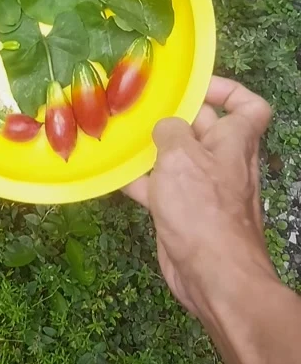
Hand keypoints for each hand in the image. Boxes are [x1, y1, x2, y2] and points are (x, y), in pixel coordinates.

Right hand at [124, 76, 275, 319]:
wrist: (213, 275)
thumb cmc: (202, 209)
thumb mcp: (181, 156)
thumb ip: (170, 131)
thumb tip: (165, 127)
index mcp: (235, 141)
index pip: (248, 106)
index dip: (227, 91)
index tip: (196, 88)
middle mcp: (223, 161)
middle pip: (204, 128)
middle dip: (176, 116)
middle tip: (142, 107)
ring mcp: (204, 189)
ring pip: (179, 158)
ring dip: (154, 148)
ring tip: (123, 136)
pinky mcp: (184, 213)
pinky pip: (162, 188)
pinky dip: (141, 181)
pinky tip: (115, 175)